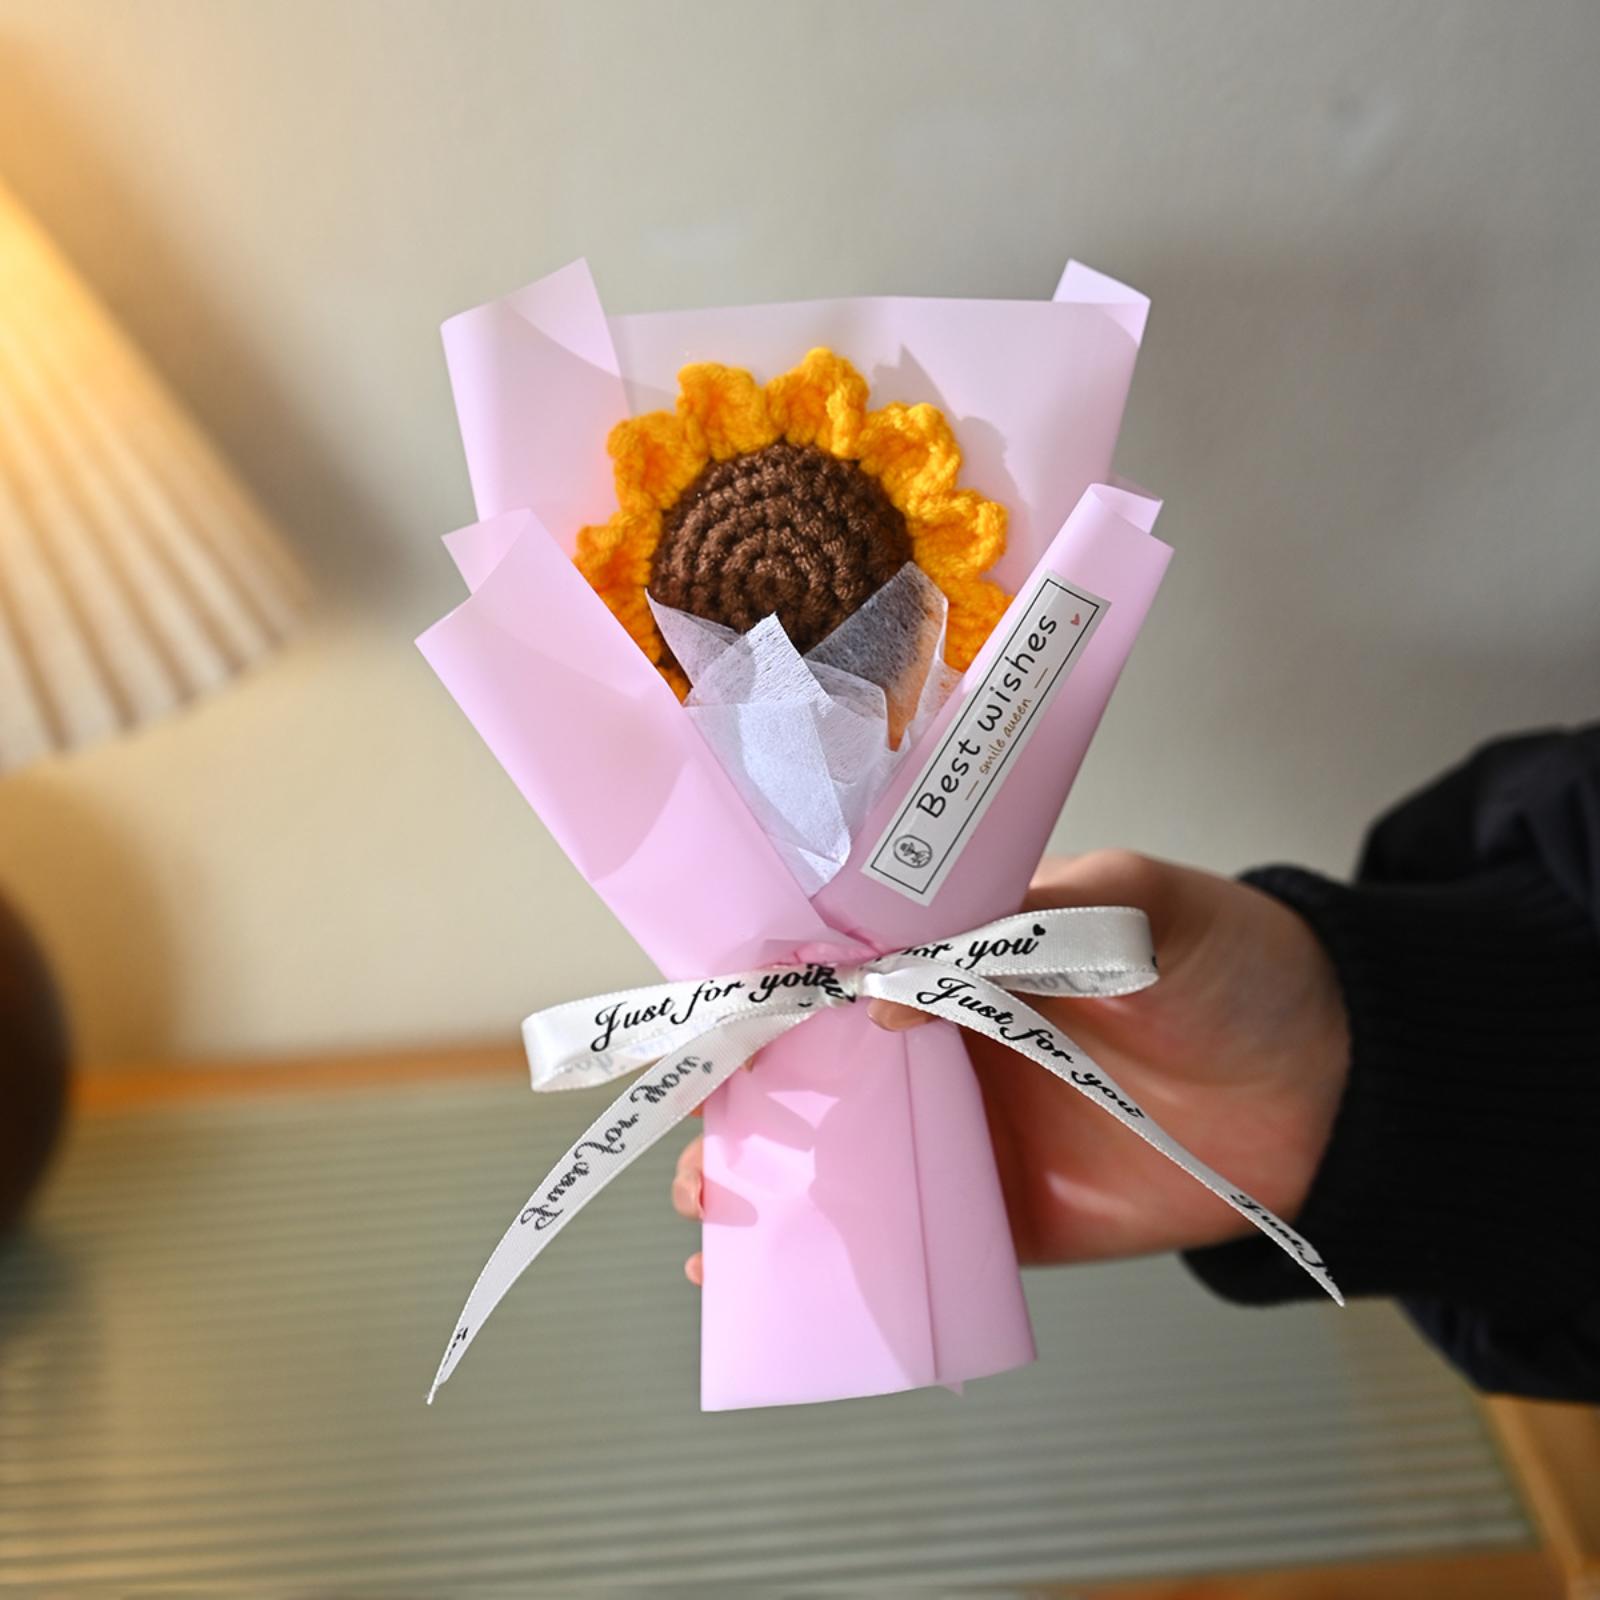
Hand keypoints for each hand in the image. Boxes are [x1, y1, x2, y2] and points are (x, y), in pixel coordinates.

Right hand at [672, 850, 1349, 1278]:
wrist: (1334, 1083)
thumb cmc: (1232, 963)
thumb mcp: (1132, 902)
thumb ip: (1016, 929)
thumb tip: (883, 992)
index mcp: (962, 947)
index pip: (841, 957)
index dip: (772, 985)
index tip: (711, 1015)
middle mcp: (948, 1036)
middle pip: (820, 1065)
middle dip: (748, 1100)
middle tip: (699, 1138)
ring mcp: (974, 1127)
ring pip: (849, 1156)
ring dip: (774, 1185)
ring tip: (712, 1217)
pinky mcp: (1009, 1211)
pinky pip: (915, 1237)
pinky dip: (849, 1262)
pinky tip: (785, 1286)